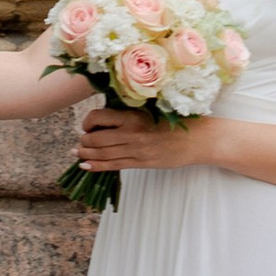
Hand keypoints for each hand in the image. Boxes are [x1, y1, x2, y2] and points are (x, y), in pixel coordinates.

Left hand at [74, 105, 216, 175]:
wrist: (198, 139)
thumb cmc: (177, 120)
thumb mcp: (151, 110)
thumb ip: (130, 113)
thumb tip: (107, 116)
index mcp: (132, 115)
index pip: (98, 118)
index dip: (87, 122)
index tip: (87, 125)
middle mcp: (131, 133)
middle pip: (96, 139)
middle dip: (84, 142)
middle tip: (80, 141)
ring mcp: (135, 150)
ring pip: (102, 154)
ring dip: (86, 154)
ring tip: (77, 154)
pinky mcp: (141, 162)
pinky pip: (113, 165)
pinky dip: (96, 166)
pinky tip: (85, 166)